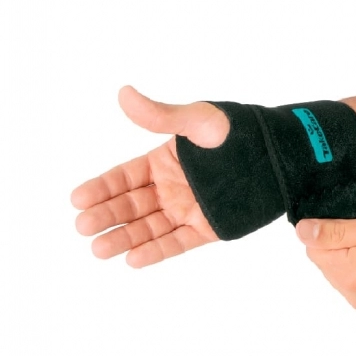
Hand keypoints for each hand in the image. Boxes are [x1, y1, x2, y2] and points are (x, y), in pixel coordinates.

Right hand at [71, 86, 229, 267]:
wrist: (278, 154)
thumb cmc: (239, 130)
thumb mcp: (198, 120)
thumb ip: (161, 115)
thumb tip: (124, 95)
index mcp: (164, 161)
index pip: (124, 177)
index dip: (101, 188)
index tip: (77, 199)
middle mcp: (171, 188)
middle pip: (131, 205)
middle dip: (106, 215)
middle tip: (83, 226)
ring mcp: (188, 209)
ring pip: (149, 227)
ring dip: (124, 238)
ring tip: (98, 249)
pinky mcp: (209, 227)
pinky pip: (177, 242)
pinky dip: (156, 251)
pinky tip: (133, 260)